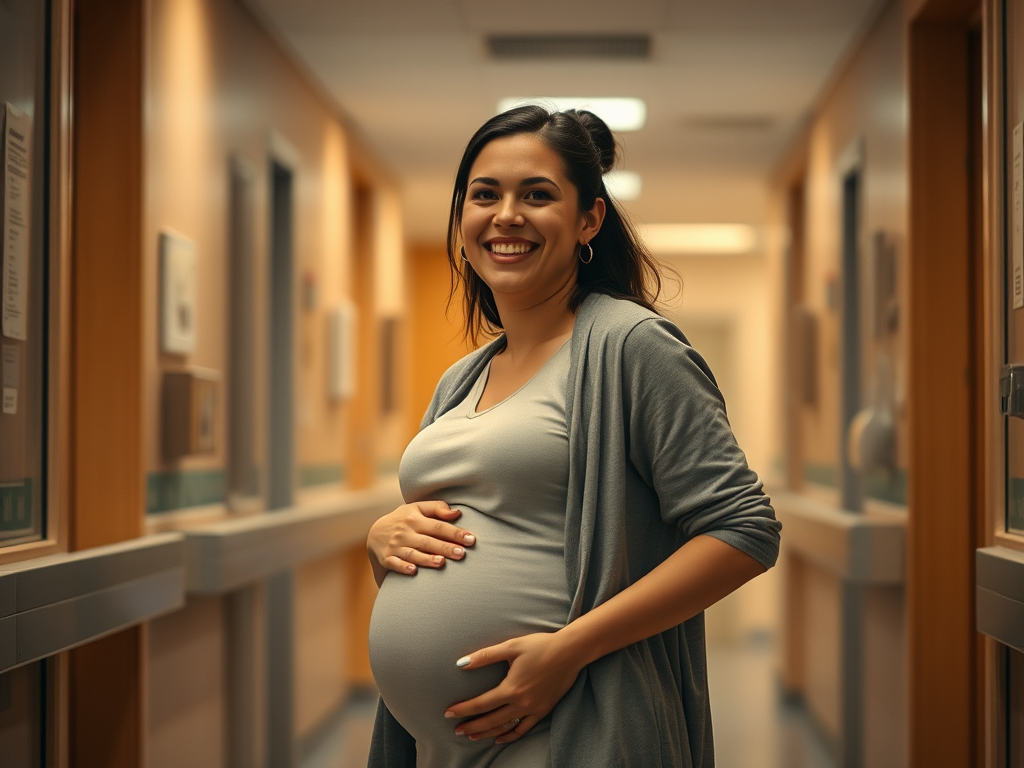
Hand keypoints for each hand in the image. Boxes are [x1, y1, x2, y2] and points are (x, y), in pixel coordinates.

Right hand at [366, 501, 475, 582]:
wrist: (374, 533)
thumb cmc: (403, 520)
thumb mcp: (416, 508)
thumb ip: (437, 508)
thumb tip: (457, 513)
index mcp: (415, 519)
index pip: (438, 526)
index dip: (455, 533)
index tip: (471, 539)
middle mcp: (405, 532)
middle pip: (428, 541)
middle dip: (445, 547)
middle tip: (461, 554)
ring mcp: (395, 546)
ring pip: (413, 553)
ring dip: (427, 558)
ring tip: (442, 562)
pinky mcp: (386, 558)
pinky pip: (395, 564)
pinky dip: (403, 567)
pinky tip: (414, 571)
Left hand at [443, 632, 581, 744]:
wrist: (570, 651)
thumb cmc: (540, 645)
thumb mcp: (511, 646)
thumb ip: (485, 656)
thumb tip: (461, 663)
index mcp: (511, 688)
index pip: (481, 704)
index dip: (463, 709)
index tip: (448, 714)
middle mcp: (522, 703)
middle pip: (491, 720)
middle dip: (472, 726)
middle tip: (456, 730)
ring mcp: (534, 709)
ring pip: (506, 727)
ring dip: (488, 733)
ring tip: (473, 736)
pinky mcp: (543, 710)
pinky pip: (524, 728)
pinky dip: (511, 735)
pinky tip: (500, 738)